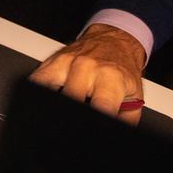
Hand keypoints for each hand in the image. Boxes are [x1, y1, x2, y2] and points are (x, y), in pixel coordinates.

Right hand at [28, 24, 146, 124]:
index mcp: (111, 78)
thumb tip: (117, 132)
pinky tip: (47, 98)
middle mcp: (88, 68)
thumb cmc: (122, 67)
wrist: (113, 39)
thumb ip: (125, 119)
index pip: (101, 108)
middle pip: (72, 99)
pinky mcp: (53, 60)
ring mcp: (67, 62)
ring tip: (63, 113)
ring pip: (50, 89)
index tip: (92, 127)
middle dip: (74, 115)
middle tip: (77, 122)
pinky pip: (37, 79)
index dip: (96, 123)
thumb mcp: (135, 94)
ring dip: (57, 103)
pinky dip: (39, 91)